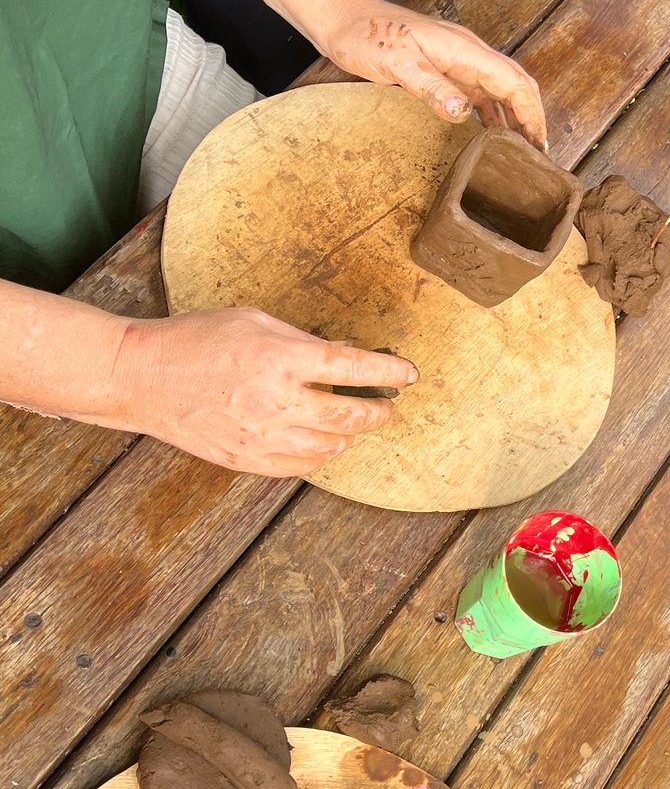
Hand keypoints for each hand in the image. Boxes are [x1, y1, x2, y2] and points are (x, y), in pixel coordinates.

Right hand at [109, 309, 413, 474]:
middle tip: (387, 406)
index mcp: (280, 360)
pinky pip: (303, 466)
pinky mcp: (249, 460)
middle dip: (378, 412)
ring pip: (332, 446)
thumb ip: (303, 341)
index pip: (352, 368)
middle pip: (351, 416)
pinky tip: (322, 441)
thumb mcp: (254, 322)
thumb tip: (345, 354)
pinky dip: (321, 454)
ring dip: (350, 434)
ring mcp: (263, 436)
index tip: (407, 375)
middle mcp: (277, 402)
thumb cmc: (196, 340)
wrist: (143, 378)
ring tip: (353, 421)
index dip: (387, 372)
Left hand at [302, 0, 547, 147]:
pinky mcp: (446, 67)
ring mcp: (458, 59)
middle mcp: (468, 52)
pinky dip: (494, 112)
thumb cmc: (365, 37)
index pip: (513, 81)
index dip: (532, 112)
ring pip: (501, 88)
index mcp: (463, 49)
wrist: (341, 17)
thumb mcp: (396, 65)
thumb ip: (430, 87)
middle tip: (539, 153)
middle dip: (532, 115)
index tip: (539, 143)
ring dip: (515, 115)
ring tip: (522, 149)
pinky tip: (492, 134)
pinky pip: (480, 91)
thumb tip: (463, 112)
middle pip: (515, 83)